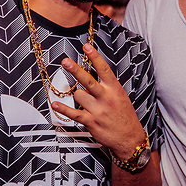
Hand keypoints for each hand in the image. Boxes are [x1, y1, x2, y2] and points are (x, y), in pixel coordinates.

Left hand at [51, 43, 145, 158]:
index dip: (95, 57)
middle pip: (88, 80)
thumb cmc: (125, 116)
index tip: (86, 47)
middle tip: (66, 61)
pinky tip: (55, 104)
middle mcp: (106, 98)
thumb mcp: (121, 96)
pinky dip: (63, 109)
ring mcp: (98, 110)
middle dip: (76, 70)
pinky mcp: (91, 122)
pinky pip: (73, 113)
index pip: (104, 69)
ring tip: (84, 100)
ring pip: (79, 95)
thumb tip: (94, 74)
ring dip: (77, 95)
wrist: (129, 138)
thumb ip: (107, 86)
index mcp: (115, 89)